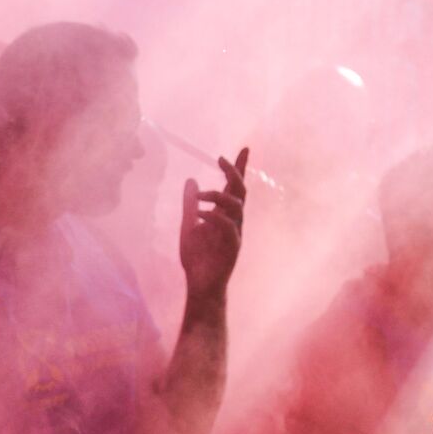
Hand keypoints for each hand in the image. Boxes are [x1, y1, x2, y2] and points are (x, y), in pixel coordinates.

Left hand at [180, 148, 246, 308]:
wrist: (199, 285)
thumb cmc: (197, 258)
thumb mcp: (188, 225)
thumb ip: (190, 204)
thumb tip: (191, 181)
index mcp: (225, 215)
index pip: (235, 187)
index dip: (239, 168)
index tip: (244, 149)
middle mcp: (234, 222)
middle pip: (240, 192)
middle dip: (234, 173)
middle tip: (221, 160)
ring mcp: (235, 234)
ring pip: (237, 207)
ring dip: (219, 196)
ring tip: (201, 196)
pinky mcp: (232, 247)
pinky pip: (227, 226)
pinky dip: (213, 217)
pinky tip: (199, 215)